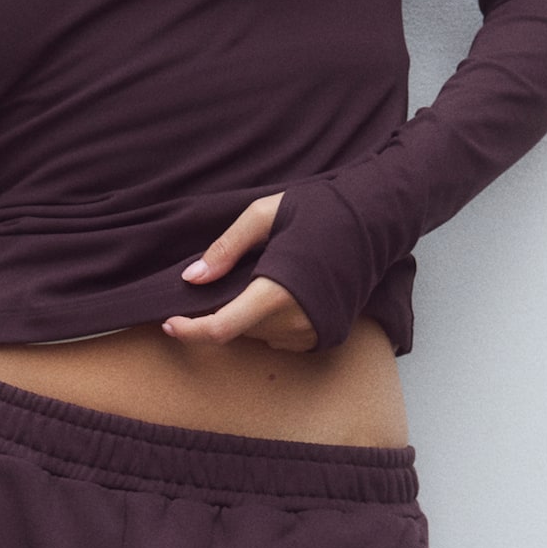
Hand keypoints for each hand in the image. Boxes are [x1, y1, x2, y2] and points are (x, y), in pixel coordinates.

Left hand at [161, 194, 317, 352]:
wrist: (377, 220)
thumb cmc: (321, 209)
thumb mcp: (265, 214)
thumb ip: (226, 248)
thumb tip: (192, 278)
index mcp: (278, 291)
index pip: (222, 328)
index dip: (190, 331)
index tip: (169, 323)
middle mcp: (297, 320)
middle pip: (238, 330)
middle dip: (222, 309)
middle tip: (229, 275)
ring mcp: (313, 333)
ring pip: (258, 335)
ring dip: (247, 314)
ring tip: (263, 275)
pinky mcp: (325, 337)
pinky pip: (281, 338)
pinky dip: (270, 321)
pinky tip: (281, 291)